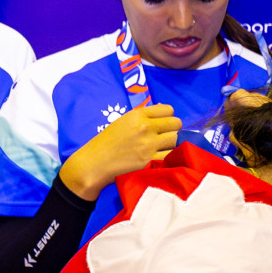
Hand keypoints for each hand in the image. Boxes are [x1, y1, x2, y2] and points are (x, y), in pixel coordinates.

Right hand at [58, 102, 180, 199]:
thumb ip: (144, 116)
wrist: (95, 163)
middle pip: (176, 124)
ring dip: (172, 144)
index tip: (164, 123)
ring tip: (162, 148)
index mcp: (138, 115)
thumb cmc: (107, 142)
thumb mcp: (123, 121)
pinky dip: (170, 156)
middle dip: (173, 129)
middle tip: (165, 136)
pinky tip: (162, 157)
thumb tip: (164, 111)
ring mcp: (149, 145)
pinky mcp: (151, 161)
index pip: (168, 109)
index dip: (168, 116)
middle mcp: (146, 127)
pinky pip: (171, 155)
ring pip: (175, 139)